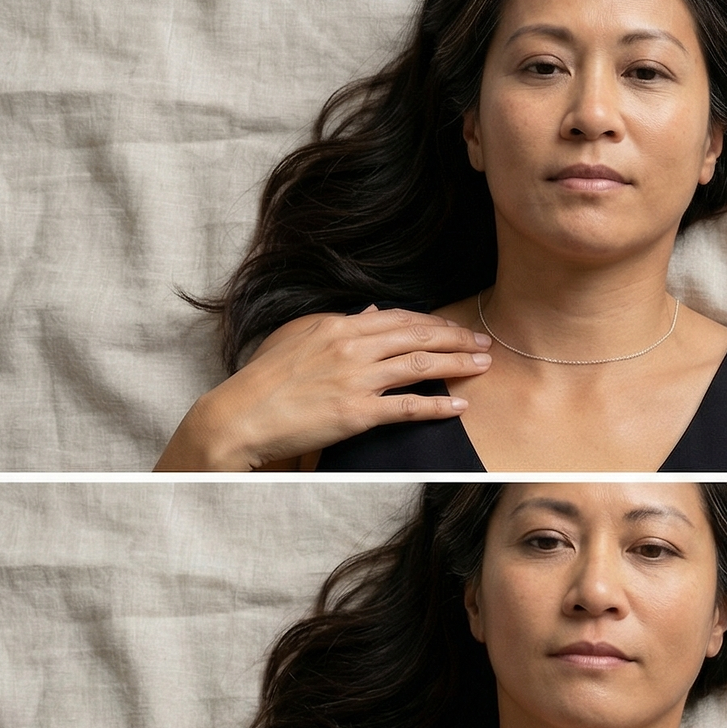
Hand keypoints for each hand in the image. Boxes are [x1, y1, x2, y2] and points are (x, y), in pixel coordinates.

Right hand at [155, 308, 493, 470]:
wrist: (243, 415)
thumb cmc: (265, 380)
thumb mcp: (297, 338)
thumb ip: (336, 324)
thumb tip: (370, 312)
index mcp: (337, 325)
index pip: (396, 318)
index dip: (430, 322)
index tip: (453, 327)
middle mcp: (351, 346)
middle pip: (416, 335)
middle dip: (455, 337)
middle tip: (483, 342)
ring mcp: (357, 379)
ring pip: (420, 365)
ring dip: (457, 364)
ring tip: (483, 366)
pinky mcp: (358, 412)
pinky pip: (409, 406)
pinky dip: (439, 405)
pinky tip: (460, 406)